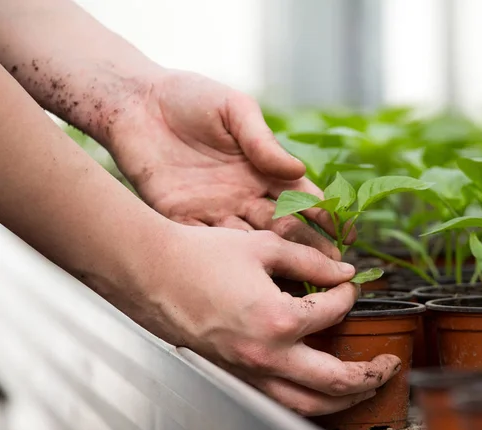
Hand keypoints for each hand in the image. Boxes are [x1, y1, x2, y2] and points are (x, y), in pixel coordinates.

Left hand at [112, 70, 350, 258]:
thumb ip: (263, 141)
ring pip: (251, 241)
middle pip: (283, 225)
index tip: (346, 234)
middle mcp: (242, 193)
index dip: (325, 215)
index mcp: (259, 168)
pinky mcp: (182, 216)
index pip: (301, 196)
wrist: (135, 104)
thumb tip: (297, 170)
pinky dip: (228, 259)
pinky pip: (207, 243)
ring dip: (274, 260)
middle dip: (310, 245)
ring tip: (298, 281)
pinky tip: (247, 275)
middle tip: (332, 267)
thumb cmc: (190, 98)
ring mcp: (214, 208)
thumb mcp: (234, 110)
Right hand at [121, 223, 399, 415]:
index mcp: (277, 319)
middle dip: (370, 374)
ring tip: (365, 388)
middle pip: (335, 380)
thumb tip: (343, 271)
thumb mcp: (263, 248)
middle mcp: (265, 355)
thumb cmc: (199, 257)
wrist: (151, 272)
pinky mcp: (234, 374)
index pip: (333, 311)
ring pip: (308, 403)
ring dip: (344, 400)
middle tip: (390, 365)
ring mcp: (248, 371)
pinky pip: (279, 399)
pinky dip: (307, 399)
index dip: (348, 293)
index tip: (347, 283)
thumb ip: (310, 261)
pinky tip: (316, 389)